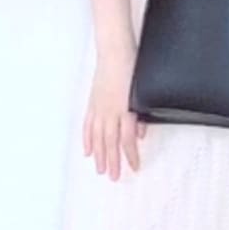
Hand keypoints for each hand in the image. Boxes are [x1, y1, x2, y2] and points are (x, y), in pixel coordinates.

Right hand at [83, 49, 145, 179]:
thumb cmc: (131, 68)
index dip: (131, 155)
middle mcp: (109, 111)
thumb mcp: (141, 92)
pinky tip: (87, 150)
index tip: (135, 167)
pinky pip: (88, 125)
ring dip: (99, 155)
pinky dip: (87, 139)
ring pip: (97, 137)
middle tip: (114, 178)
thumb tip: (140, 133)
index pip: (127, 139)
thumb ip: (140, 115)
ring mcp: (99, 108)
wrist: (114, 51)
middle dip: (113, 162)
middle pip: (110, 142)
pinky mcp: (92, 103)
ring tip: (100, 169)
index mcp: (124, 109)